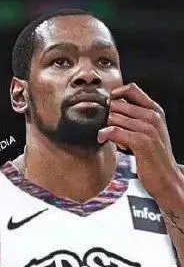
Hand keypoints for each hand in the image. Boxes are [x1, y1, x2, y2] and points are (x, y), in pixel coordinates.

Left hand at [97, 83, 182, 207]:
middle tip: (101, 126)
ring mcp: (148, 128)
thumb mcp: (146, 132)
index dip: (114, 95)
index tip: (105, 107)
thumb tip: (109, 110)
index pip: (131, 89)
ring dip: (104, 126)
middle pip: (117, 104)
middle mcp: (152, 116)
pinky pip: (114, 131)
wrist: (165, 178)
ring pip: (113, 117)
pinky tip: (101, 139)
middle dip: (105, 114)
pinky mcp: (141, 141)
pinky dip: (104, 134)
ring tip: (104, 136)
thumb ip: (132, 118)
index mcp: (154, 110)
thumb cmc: (152, 156)